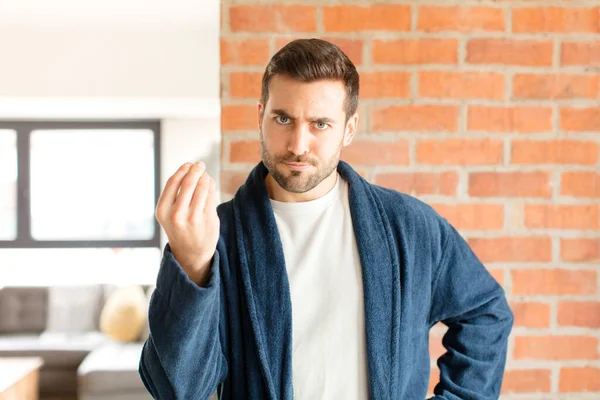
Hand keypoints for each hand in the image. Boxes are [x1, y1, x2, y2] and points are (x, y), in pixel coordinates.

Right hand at [155, 161, 219, 285]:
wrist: (191, 254)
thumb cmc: (180, 227)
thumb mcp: (169, 213)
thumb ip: (176, 193)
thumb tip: (190, 167)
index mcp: (163, 210)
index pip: (173, 181)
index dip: (182, 169)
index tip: (189, 164)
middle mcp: (176, 214)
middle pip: (189, 182)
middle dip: (196, 169)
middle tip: (200, 164)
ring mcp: (193, 217)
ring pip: (202, 186)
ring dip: (205, 177)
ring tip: (205, 174)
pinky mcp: (208, 219)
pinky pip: (211, 195)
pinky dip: (211, 185)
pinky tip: (210, 183)